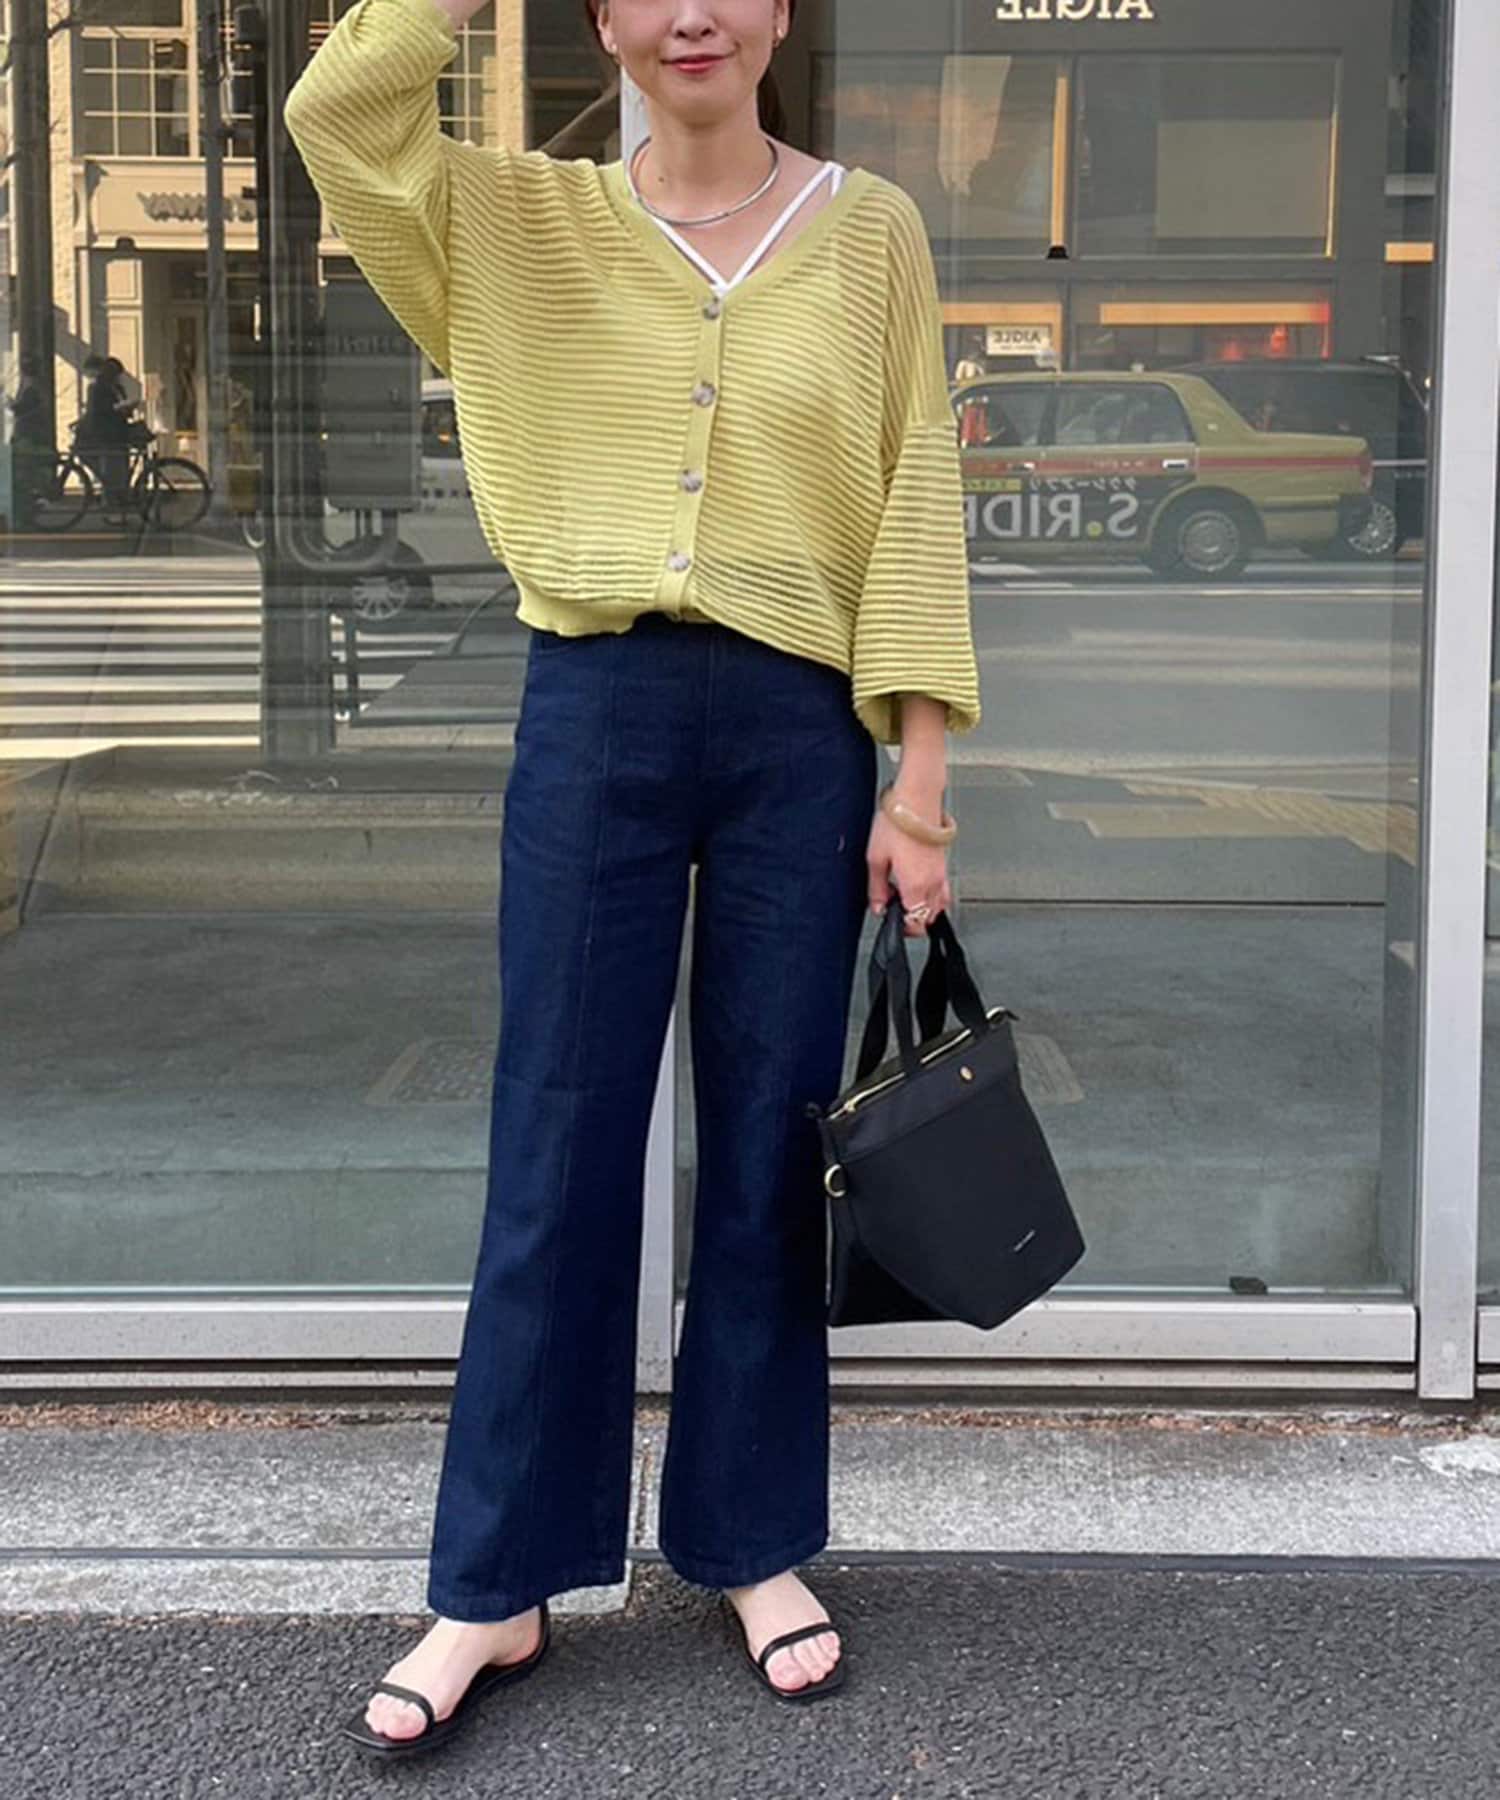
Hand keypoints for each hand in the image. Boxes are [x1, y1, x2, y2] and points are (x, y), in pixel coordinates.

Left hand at [866, 785, 950, 938]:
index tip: (890, 919)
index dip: (902, 928)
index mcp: (916, 885)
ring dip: (923, 906)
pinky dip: (931, 892)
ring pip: (939, 904)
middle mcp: (933, 883)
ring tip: (904, 893)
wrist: (917, 797)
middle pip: (929, 917)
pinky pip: (942, 888)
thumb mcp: (875, 858)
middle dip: (912, 917)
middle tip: (893, 904)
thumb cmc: (897, 823)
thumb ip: (876, 888)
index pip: (916, 923)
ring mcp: (941, 873)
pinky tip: (915, 879)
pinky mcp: (943, 862)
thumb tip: (878, 906)